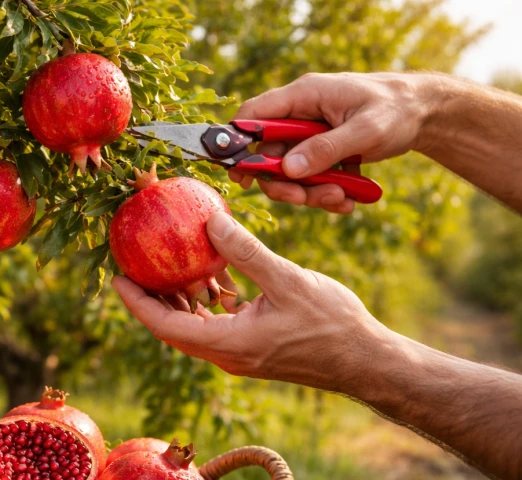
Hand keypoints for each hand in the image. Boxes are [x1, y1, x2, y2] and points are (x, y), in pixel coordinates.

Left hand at [112, 211, 390, 393]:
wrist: (366, 362)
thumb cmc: (333, 325)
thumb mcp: (288, 281)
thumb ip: (247, 253)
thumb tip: (210, 223)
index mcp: (227, 343)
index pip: (165, 326)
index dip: (137, 303)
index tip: (117, 277)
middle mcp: (226, 354)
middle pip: (173, 327)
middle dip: (150, 299)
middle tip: (133, 265)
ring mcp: (239, 353)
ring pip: (194, 326)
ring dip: (177, 299)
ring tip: (162, 265)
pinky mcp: (252, 347)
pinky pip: (216, 324)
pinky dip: (206, 301)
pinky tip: (208, 274)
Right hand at [231, 72, 436, 212]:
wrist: (426, 114)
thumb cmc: (397, 110)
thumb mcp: (365, 130)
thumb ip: (324, 149)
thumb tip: (287, 169)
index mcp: (304, 96)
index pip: (253, 115)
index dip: (238, 143)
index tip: (241, 175)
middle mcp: (300, 114)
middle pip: (268, 154)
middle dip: (284, 182)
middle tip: (302, 200)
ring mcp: (310, 134)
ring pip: (290, 171)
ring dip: (310, 192)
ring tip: (341, 198)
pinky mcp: (321, 151)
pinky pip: (310, 178)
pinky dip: (325, 193)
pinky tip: (349, 199)